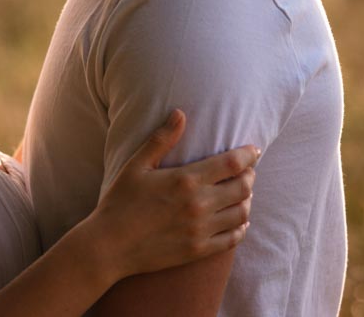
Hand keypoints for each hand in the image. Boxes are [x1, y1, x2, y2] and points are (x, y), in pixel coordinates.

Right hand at [88, 109, 257, 279]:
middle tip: (247, 170)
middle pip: (243, 187)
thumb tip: (180, 113)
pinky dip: (241, 226)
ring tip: (243, 193)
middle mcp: (199, 205)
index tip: (254, 149)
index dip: (248, 155)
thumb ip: (161, 139)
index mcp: (185, 180)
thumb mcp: (137, 166)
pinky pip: (233, 238)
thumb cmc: (120, 201)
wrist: (110, 246)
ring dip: (247, 200)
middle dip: (250, 175)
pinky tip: (238, 220)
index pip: (231, 163)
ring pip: (241, 212)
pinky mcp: (199, 250)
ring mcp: (201, 230)